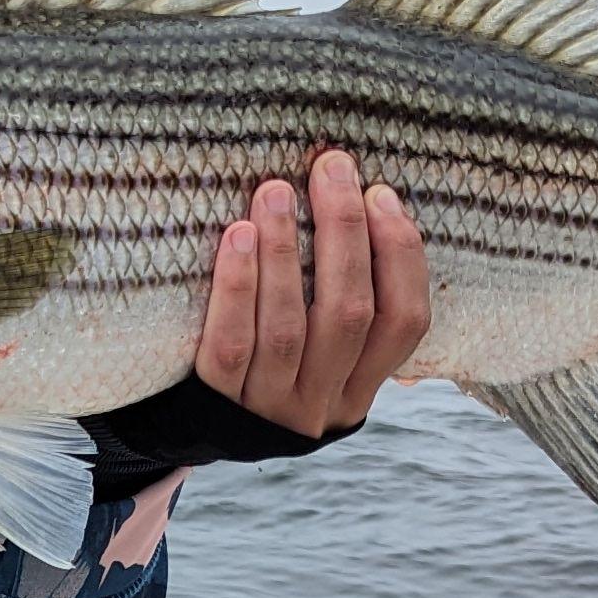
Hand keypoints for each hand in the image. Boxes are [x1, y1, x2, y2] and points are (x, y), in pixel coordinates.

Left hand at [198, 152, 432, 437]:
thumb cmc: (268, 366)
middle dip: (344, 232)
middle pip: (349, 313)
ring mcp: (270, 407)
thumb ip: (348, 301)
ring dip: (286, 252)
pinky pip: (231, 343)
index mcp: (362, 385)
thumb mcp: (321, 355)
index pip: (405, 321)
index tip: (381, 193)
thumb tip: (369, 202)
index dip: (400, 255)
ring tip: (276, 191)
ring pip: (289, 327)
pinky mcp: (217, 404)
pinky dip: (237, 287)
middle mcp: (323, 401)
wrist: (192, 430)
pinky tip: (237, 236)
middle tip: (331, 167)